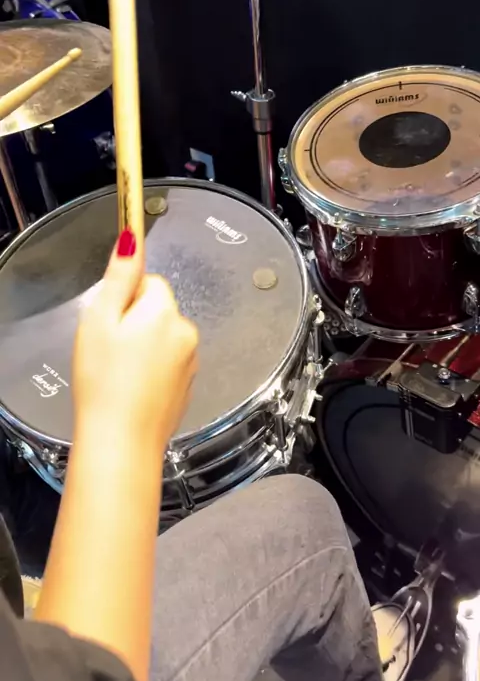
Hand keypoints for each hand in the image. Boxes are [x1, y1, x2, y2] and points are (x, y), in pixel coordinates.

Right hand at [73, 229, 197, 450]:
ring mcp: (191, 361)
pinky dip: (152, 370)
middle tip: (111, 350)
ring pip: (163, 337)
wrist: (122, 441)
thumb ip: (120, 276)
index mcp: (165, 311)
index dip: (125, 298)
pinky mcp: (188, 385)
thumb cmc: (105, 382)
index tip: (111, 322)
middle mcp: (186, 332)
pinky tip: (133, 388)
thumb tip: (133, 238)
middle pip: (159, 308)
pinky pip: (169, 363)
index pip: (150, 281)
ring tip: (120, 374)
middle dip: (135, 322)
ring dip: (144, 347)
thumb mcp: (100, 319)